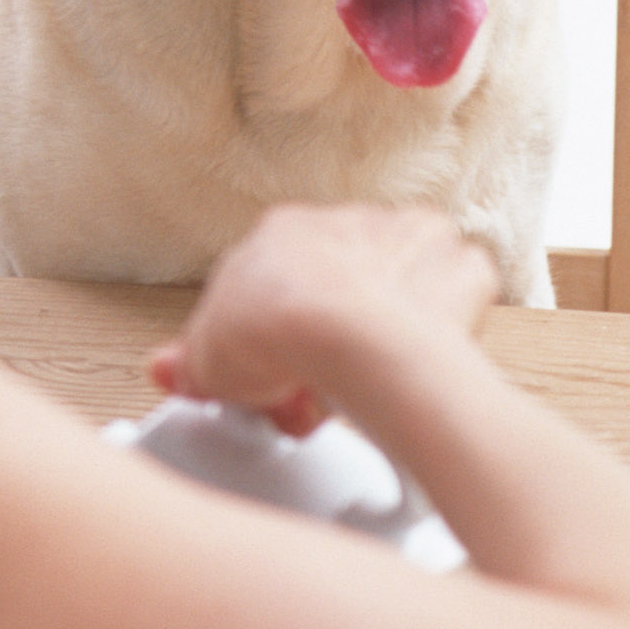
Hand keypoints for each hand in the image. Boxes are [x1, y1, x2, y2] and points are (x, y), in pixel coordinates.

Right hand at [150, 206, 499, 430]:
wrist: (344, 333)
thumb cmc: (276, 336)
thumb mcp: (207, 362)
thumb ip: (192, 363)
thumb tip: (172, 370)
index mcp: (282, 236)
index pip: (278, 292)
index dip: (275, 350)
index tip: (277, 389)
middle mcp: (344, 227)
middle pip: (341, 293)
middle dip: (327, 351)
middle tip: (318, 401)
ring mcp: (403, 241)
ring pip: (397, 292)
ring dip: (383, 340)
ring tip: (365, 394)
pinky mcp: (454, 265)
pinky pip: (457, 292)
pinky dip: (446, 327)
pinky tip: (421, 360)